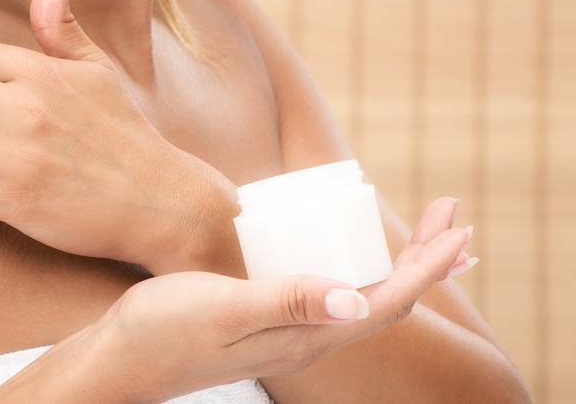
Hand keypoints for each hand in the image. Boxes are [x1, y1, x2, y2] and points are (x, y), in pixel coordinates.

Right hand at [98, 197, 475, 401]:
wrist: (116, 362)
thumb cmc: (163, 330)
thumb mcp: (225, 307)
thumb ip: (287, 301)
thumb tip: (360, 300)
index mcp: (308, 338)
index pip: (388, 301)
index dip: (429, 266)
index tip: (459, 229)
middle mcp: (308, 339)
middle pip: (387, 298)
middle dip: (428, 256)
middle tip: (456, 214)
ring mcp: (289, 331)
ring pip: (365, 295)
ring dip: (403, 261)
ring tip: (429, 230)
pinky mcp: (269, 318)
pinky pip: (335, 292)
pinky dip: (363, 265)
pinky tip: (355, 250)